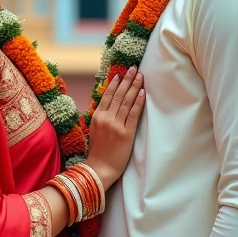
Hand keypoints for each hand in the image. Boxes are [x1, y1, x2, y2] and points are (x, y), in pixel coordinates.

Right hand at [87, 68, 144, 190]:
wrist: (100, 168)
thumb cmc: (98, 151)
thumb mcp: (94, 130)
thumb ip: (101, 116)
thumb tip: (108, 103)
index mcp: (97, 116)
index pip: (107, 95)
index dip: (115, 83)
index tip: (121, 73)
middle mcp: (106, 118)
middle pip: (118, 94)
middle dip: (127, 80)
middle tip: (134, 68)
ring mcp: (116, 125)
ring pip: (126, 101)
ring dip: (134, 87)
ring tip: (140, 76)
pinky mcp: (126, 133)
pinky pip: (133, 114)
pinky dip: (138, 102)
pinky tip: (143, 92)